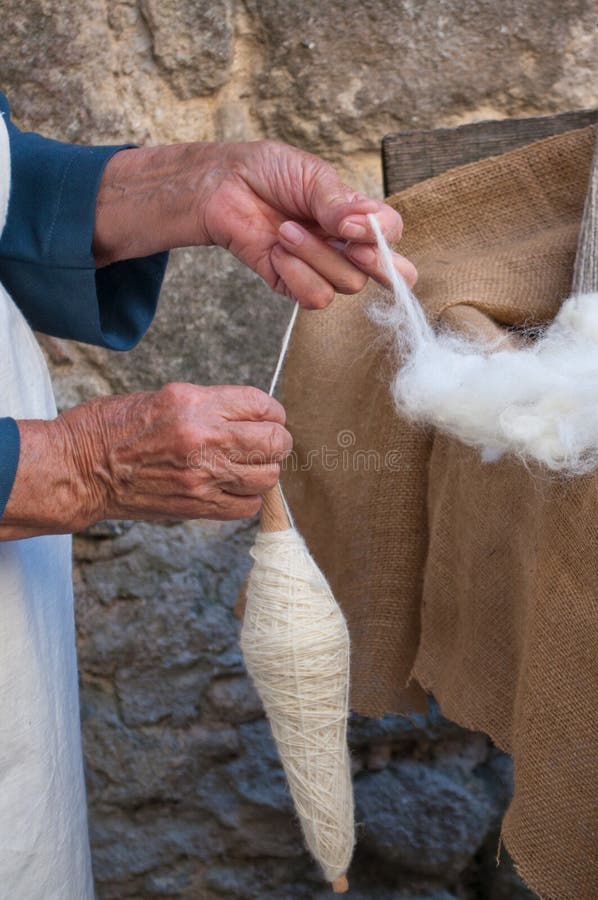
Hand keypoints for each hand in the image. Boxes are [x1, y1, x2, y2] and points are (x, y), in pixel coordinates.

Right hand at [0, 383, 291, 538]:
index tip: (268, 417)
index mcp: (195, 403)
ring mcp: (203, 475)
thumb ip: (211, 406)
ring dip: (263, 471)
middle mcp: (204, 439)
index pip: (262, 405)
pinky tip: (231, 488)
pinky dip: (247, 498)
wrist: (81, 469)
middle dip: (276, 441)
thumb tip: (249, 417)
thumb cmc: (113, 428)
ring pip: (268, 477)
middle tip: (264, 443)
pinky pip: (247, 506)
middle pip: (275, 442)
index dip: (272, 412)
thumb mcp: (165, 397)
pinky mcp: (197, 505)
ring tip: (246, 466)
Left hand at [199, 140, 417, 307]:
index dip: (384, 237)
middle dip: (375, 264)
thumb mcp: (312, 176)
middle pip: (389, 276)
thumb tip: (365, 227)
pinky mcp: (294, 285)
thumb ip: (340, 204)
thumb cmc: (269, 173)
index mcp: (357, 217)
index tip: (355, 224)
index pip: (392, 236)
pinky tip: (277, 252)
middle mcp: (346, 246)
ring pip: (347, 284)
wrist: (224, 185)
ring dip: (316, 256)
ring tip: (286, 230)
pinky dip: (297, 274)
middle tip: (352, 247)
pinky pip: (316, 297)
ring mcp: (322, 268)